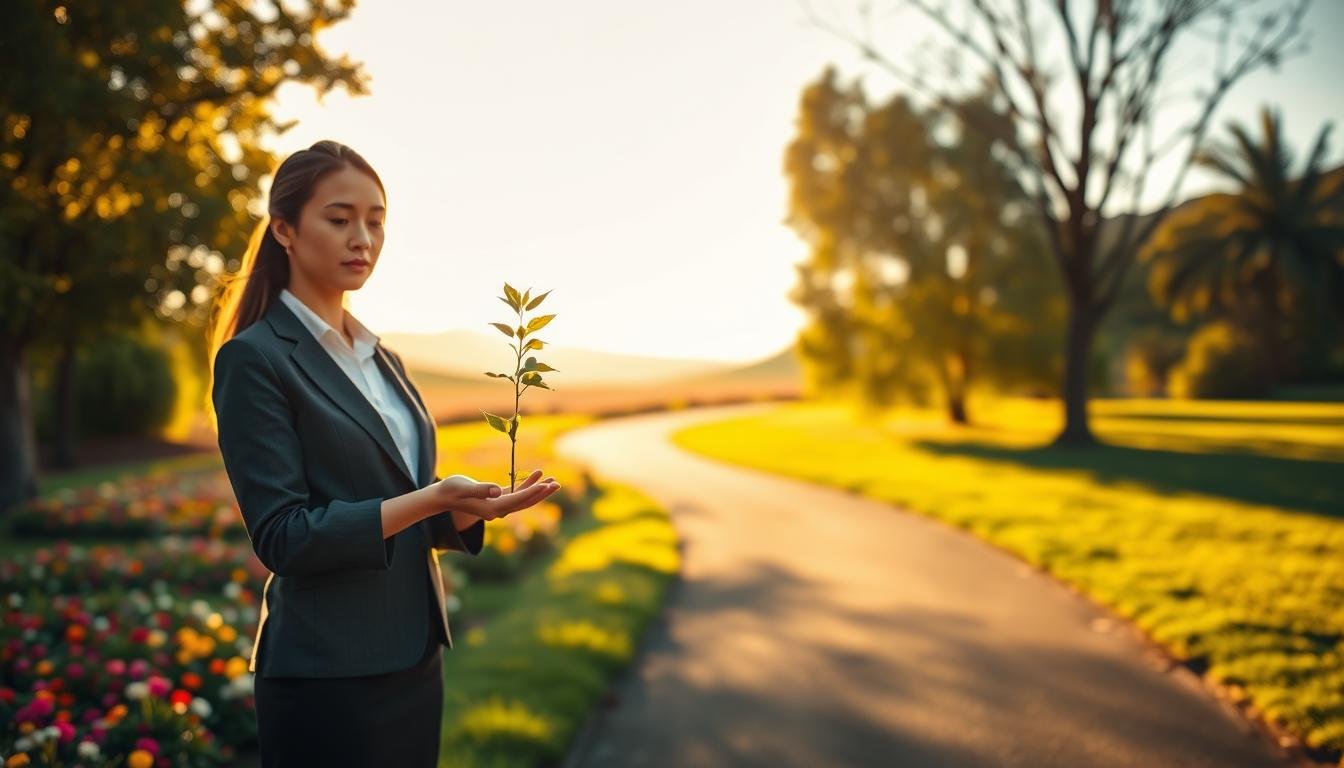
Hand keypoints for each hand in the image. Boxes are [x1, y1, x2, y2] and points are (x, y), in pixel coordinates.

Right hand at [435, 470, 559, 520]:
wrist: (441, 497)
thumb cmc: (451, 490)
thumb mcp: (464, 487)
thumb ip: (480, 489)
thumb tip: (497, 491)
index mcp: (492, 508)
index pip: (517, 500)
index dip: (532, 492)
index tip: (546, 485)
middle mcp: (497, 510)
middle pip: (525, 502)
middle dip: (541, 494)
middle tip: (558, 484)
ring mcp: (497, 506)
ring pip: (523, 498)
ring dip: (538, 489)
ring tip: (553, 480)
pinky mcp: (495, 499)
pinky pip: (515, 492)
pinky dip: (526, 484)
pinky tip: (536, 474)